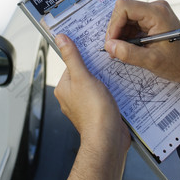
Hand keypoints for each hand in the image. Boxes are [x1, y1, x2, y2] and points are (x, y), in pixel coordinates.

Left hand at [55, 34, 130, 150]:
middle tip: (107, 63)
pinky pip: (104, 97)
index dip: (84, 56)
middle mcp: (72, 98)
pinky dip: (111, 92)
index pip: (72, 64)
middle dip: (96, 69)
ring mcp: (85, 106)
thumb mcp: (82, 77)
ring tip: (114, 77)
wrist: (108, 140)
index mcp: (64, 88)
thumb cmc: (94, 113)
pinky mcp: (98, 113)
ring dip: (105, 81)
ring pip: (96, 86)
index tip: (94, 50)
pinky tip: (118, 90)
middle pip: (85, 74)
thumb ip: (72, 57)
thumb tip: (61, 39)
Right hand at [104, 0, 179, 91]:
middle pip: (124, 12)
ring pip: (127, 18)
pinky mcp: (154, 20)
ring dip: (122, 35)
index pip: (124, 7)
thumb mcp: (151, 61)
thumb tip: (109, 46)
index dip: (114, 24)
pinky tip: (130, 49)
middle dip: (116, 31)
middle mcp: (156, 8)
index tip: (112, 43)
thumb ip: (128, 53)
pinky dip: (128, 36)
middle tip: (114, 50)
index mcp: (157, 13)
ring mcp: (155, 13)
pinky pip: (134, 23)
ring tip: (123, 52)